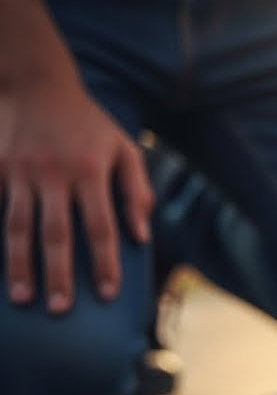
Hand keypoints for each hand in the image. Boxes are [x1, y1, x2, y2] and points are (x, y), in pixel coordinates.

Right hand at [0, 75, 151, 312]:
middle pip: (56, 234)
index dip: (105, 262)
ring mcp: (20, 171)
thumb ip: (137, 191)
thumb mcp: (124, 148)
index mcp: (90, 170)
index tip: (107, 294)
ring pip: (17, 227)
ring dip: (19, 265)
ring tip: (23, 297)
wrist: (37, 84)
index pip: (101, 226)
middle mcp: (53, 173)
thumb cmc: (88, 124)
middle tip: (60, 310)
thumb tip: (142, 236)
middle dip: (58, 275)